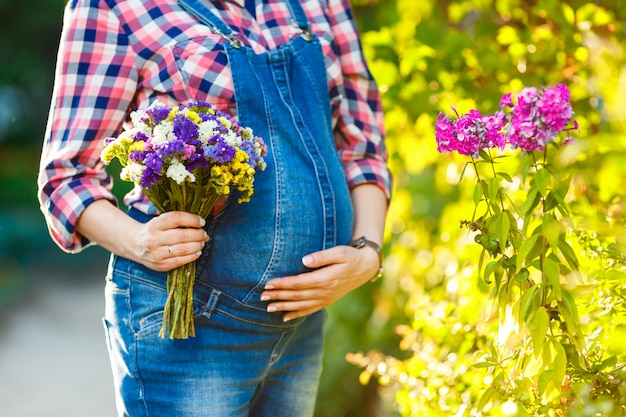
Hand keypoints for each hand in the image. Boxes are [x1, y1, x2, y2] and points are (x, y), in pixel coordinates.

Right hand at [128, 211, 208, 271]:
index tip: (202, 222)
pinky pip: (180, 261)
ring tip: (202, 243)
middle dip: (197, 234)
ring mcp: (156, 253)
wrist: (134, 244)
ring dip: (197, 246)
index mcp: (155, 224)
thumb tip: (201, 225)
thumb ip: (178, 221)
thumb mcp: (161, 221)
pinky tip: (197, 252)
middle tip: (204, 234)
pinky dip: (192, 257)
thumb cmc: (153, 231)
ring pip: (182, 249)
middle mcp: (154, 239)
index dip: (192, 219)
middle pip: (181, 236)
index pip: (176, 218)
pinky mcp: (160, 265)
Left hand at [260, 244, 379, 321]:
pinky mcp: (327, 301)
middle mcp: (324, 292)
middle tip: (262, 297)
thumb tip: (304, 261)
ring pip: (301, 305)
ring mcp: (326, 298)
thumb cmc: (351, 256)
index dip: (282, 284)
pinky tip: (285, 317)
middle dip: (278, 296)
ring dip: (284, 306)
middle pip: (296, 295)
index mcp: (325, 279)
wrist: (365, 267)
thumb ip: (322, 256)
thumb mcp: (339, 252)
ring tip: (268, 308)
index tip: (268, 283)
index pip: (298, 283)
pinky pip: (309, 310)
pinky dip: (297, 314)